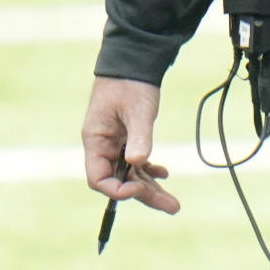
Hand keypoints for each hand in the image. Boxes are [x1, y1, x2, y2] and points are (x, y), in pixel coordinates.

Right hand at [82, 75, 179, 214]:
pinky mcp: (127, 139)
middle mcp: (103, 147)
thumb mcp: (137, 109)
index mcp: (96, 140)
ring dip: (150, 187)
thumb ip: (139, 135)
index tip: (139, 187)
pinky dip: (149, 170)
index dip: (117, 190)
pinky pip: (136, 163)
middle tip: (172, 207)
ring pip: (131, 174)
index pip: (98, 179)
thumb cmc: (130, 83)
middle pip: (119, 181)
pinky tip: (164, 174)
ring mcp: (115, 144)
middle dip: (144, 195)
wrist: (133, 62)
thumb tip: (139, 162)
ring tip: (173, 204)